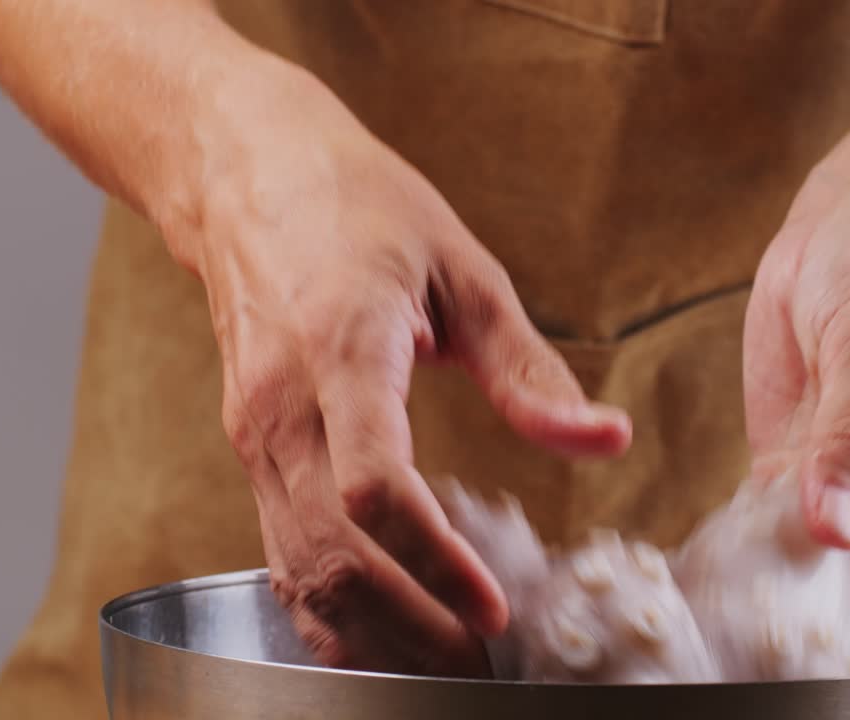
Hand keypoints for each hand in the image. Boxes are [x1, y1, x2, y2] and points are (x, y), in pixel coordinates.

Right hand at [167, 71, 631, 676]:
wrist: (245, 174)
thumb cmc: (357, 208)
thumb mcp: (463, 269)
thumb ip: (528, 369)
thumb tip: (604, 438)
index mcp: (344, 350)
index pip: (374, 487)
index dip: (434, 562)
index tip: (493, 610)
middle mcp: (283, 405)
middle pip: (332, 549)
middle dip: (407, 622)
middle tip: (480, 665)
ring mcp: (254, 430)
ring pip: (297, 564)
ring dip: (366, 627)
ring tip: (438, 663)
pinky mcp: (249, 443)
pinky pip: (278, 546)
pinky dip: (321, 603)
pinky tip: (370, 633)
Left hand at [742, 156, 849, 670]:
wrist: (848, 219)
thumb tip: (833, 533)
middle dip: (840, 642)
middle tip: (775, 650)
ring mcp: (835, 487)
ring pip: (819, 583)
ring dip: (785, 608)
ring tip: (732, 619)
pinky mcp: (784, 465)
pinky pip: (768, 537)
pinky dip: (745, 562)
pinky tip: (708, 570)